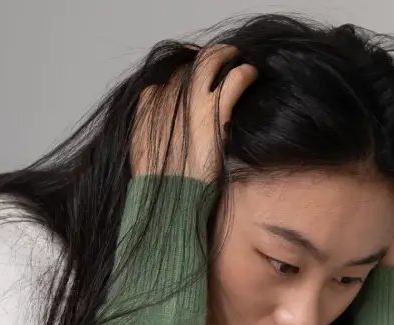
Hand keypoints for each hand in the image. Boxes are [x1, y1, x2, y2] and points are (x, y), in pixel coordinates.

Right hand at [130, 45, 256, 181]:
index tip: (198, 79)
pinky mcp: (214, 112)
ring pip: (211, 62)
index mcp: (149, 105)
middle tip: (223, 57)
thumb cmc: (160, 184)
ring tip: (237, 58)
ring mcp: (192, 102)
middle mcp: (169, 97)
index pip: (169, 78)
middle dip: (208, 56)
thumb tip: (158, 115)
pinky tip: (250, 74)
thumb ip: (149, 127)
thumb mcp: (142, 151)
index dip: (186, 75)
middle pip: (189, 64)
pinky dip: (244, 74)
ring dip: (226, 55)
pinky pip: (234, 80)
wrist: (171, 198)